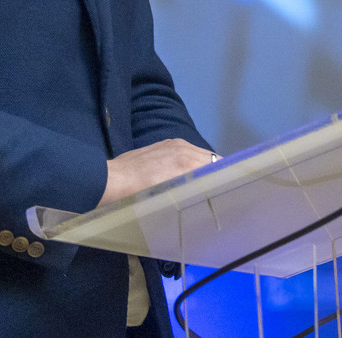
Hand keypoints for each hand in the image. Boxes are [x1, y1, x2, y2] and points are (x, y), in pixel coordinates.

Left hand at [98, 138, 216, 206]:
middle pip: (212, 159)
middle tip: (217, 192)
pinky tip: (187, 175)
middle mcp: (184, 148)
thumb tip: (206, 194)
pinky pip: (188, 150)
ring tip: (203, 185)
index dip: (225, 178)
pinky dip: (192, 161)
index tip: (228, 191)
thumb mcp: (169, 198)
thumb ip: (192, 191)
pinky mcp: (165, 143)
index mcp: (187, 163)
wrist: (113, 181)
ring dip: (205, 167)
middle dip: (216, 173)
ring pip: (200, 154)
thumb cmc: (139, 196)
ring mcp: (174, 144)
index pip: (218, 167)